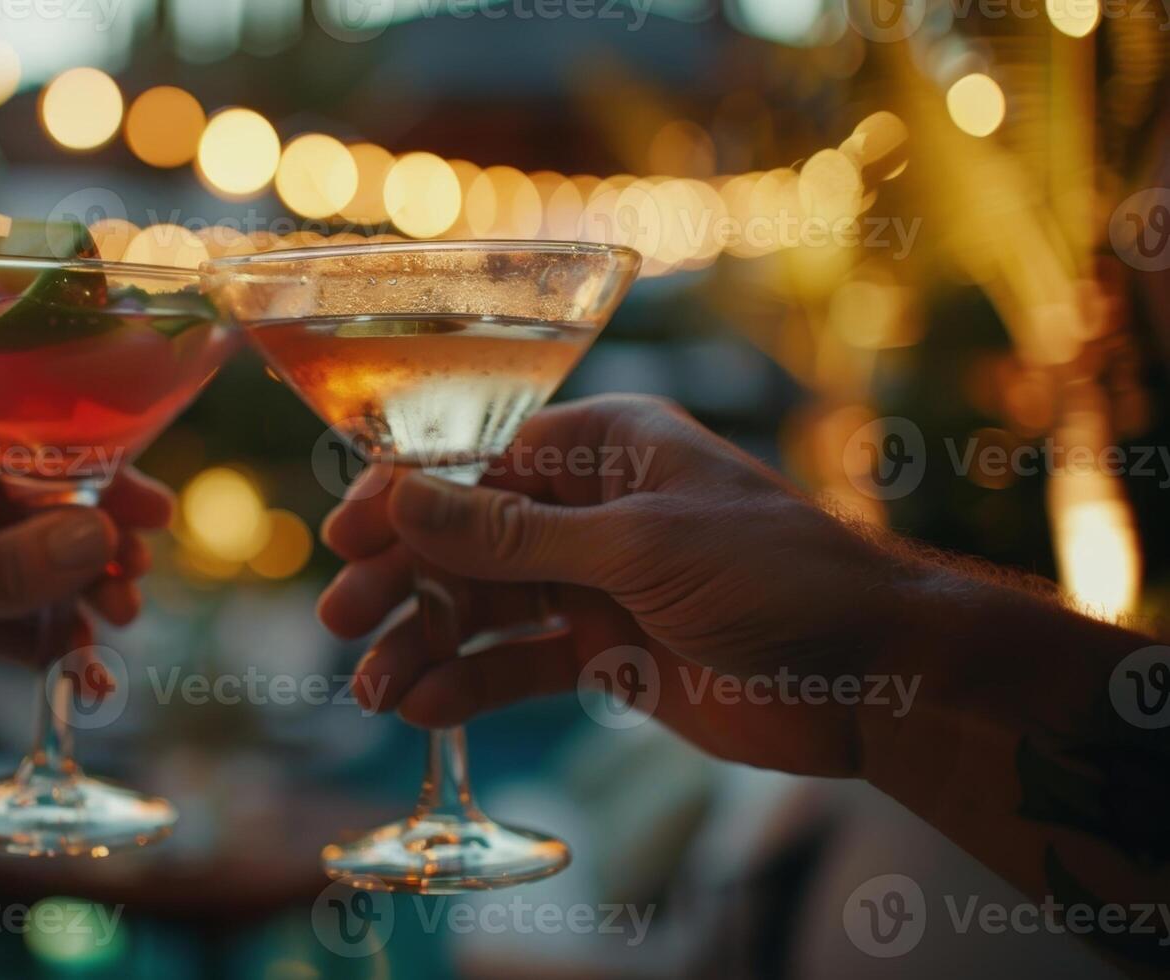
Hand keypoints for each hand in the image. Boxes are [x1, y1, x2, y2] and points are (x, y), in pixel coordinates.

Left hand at [0, 413, 171, 823]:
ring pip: (7, 569)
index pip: (0, 448)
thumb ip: (1, 568)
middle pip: (14, 510)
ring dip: (63, 597)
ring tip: (113, 631)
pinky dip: (31, 639)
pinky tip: (72, 665)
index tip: (150, 509)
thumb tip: (100, 539)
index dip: (83, 477)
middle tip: (136, 586)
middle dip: (80, 547)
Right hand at [318, 394, 925, 776]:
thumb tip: (404, 501)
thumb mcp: (639, 547)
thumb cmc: (778, 577)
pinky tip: (425, 708)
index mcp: (607, 448)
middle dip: (404, 580)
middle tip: (340, 621)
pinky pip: (521, 666)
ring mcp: (599, 585)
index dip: (407, 501)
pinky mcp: (609, 655)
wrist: (879, 678)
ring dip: (426, 645)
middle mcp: (594, 510)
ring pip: (486, 610)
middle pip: (470, 541)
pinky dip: (473, 687)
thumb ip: (515, 537)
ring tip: (372, 688)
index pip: (480, 464)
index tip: (344, 538)